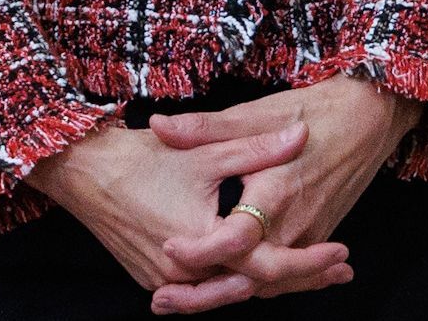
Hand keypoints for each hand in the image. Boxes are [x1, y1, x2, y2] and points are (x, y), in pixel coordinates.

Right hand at [29, 115, 344, 306]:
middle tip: (340, 270)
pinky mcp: (159, 280)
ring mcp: (169, 282)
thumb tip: (301, 135)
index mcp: (202, 244)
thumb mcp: (207, 149)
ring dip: (274, 282)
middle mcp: (184, 275)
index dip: (307, 262)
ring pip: (232, 291)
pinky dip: (240, 280)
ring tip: (318, 274)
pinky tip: (265, 271)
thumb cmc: (144, 158)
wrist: (86, 174)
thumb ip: (257, 147)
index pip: (266, 266)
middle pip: (254, 287)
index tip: (341, 252)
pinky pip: (209, 289)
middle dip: (300, 279)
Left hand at [145, 76, 419, 309]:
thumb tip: (159, 126)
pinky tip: (226, 288)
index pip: (235, 240)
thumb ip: (206, 127)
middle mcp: (295, 225)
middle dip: (203, 295)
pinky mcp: (318, 239)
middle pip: (247, 277)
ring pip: (266, 283)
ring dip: (225, 295)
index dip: (201, 250)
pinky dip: (255, 285)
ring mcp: (310, 237)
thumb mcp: (258, 111)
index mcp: (277, 193)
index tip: (168, 246)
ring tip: (180, 299)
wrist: (371, 118)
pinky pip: (283, 275)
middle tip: (162, 301)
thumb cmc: (317, 111)